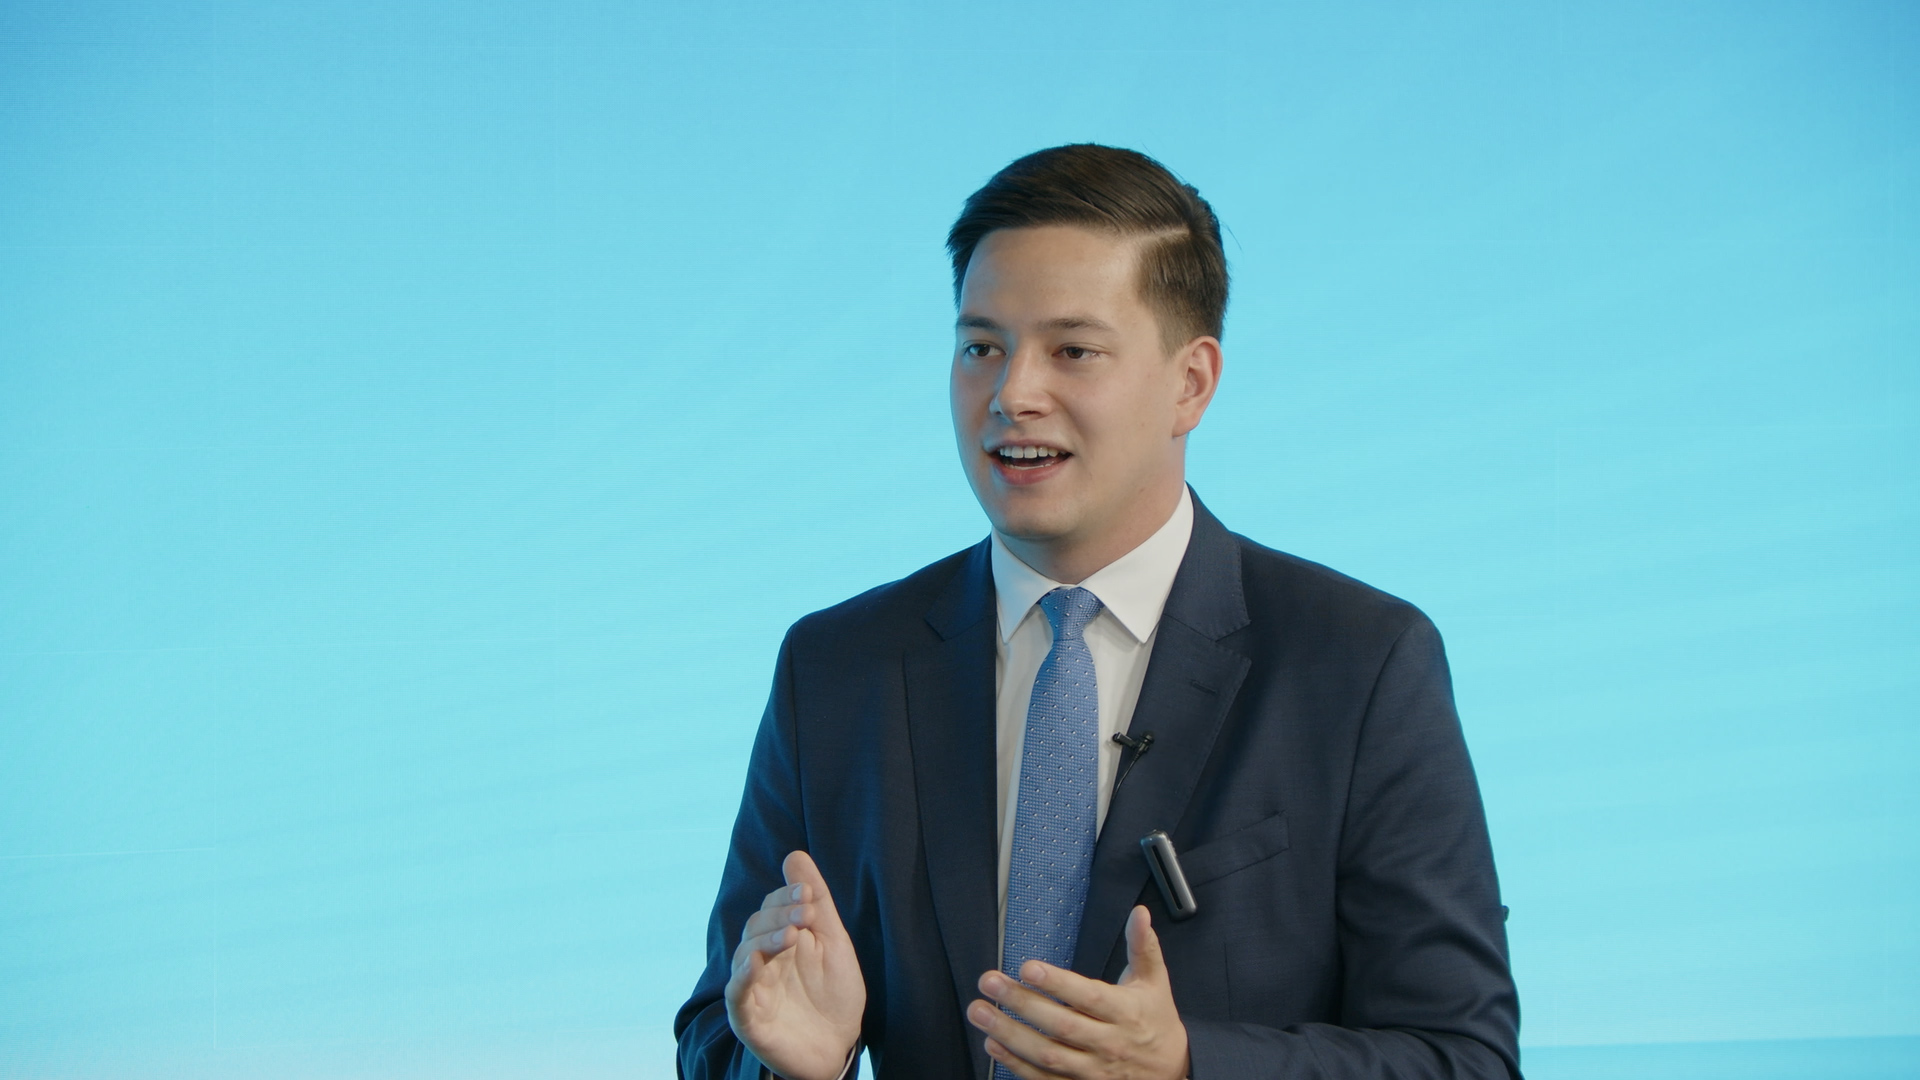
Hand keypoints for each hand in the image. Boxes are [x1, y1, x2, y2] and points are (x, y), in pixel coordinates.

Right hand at [725, 851, 865, 1079]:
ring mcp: (753, 989)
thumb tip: (795, 854)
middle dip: (781, 915)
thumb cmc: (834, 993)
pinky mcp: (749, 1019)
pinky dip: (742, 977)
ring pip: (747, 955)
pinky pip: (736, 995)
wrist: (841, 1046)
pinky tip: (755, 964)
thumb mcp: (832, 941)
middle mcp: (762, 961)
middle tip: (807, 913)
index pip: (772, 908)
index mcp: (780, 940)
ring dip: (767, 940)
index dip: (786, 897)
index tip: (808, 893)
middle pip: (757, 927)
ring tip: (792, 935)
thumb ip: (816, 901)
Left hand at [967, 906, 1188, 1079]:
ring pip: (1047, 1054)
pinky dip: (1016, 1064)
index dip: (1057, 984)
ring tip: (981, 1011)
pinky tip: (994, 1044)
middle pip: (1060, 1025)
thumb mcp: (1154, 982)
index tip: (1028, 967)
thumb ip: (1143, 946)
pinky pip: (1044, 1079)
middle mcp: (1108, 1043)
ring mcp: (1093, 1070)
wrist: (1171, 1071)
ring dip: (1010, 1034)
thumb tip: (1140, 914)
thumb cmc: (1156, 1021)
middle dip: (1021, 1003)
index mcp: (1125, 1013)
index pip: (1088, 998)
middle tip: (990, 982)